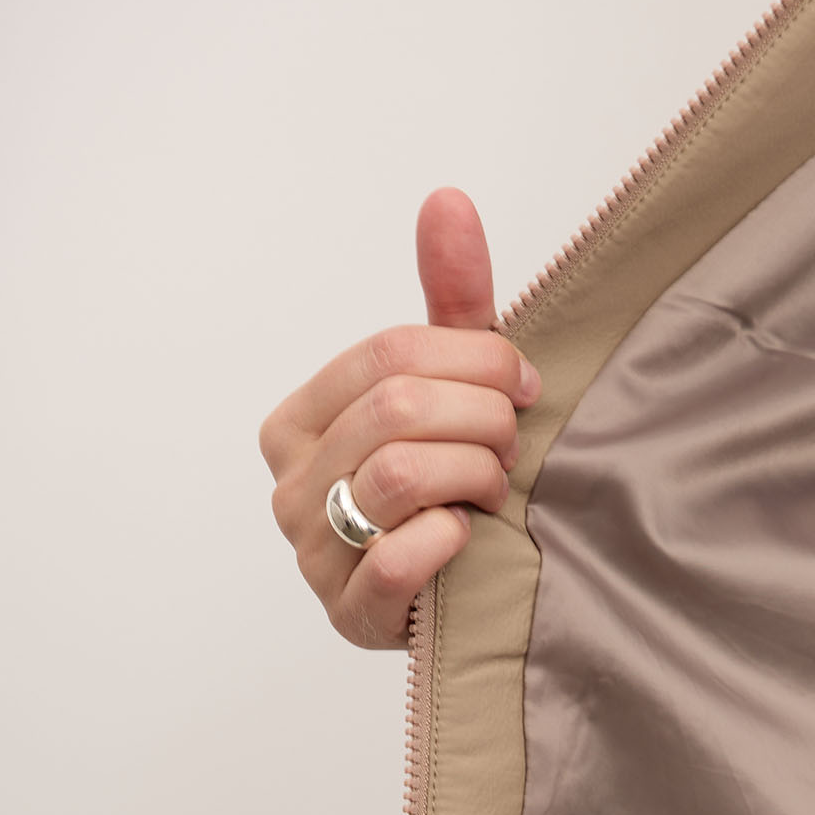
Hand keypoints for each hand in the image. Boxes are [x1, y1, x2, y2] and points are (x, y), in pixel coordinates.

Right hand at [258, 187, 540, 647]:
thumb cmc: (447, 490)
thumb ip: (450, 305)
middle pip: (397, 411)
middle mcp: (290, 486)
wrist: (457, 601)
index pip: (388, 355)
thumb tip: (449, 199)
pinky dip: (450, 542)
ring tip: (496, 488)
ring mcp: (314, 555)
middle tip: (513, 441)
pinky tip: (469, 539)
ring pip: (400, 477)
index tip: (524, 384)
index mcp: (298, 421)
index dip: (475, 359)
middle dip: (480, 419)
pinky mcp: (349, 614)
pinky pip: (398, 561)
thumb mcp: (451, 394)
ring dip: (474, 476)